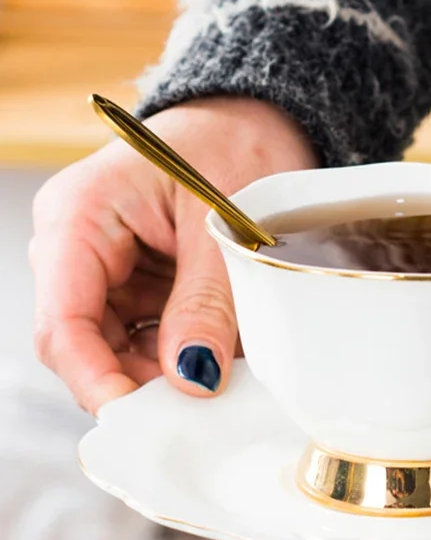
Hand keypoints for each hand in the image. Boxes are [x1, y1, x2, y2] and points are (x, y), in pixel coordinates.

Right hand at [30, 97, 316, 412]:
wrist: (256, 119)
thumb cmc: (234, 144)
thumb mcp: (221, 224)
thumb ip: (204, 303)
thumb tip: (192, 379)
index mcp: (80, 217)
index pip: (63, 322)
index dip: (96, 380)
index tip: (141, 420)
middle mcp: (82, 246)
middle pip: (88, 343)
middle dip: (141, 380)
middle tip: (200, 405)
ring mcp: (111, 265)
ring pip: (123, 345)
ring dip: (169, 369)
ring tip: (223, 373)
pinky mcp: (142, 278)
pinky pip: (153, 332)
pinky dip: (186, 350)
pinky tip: (223, 354)